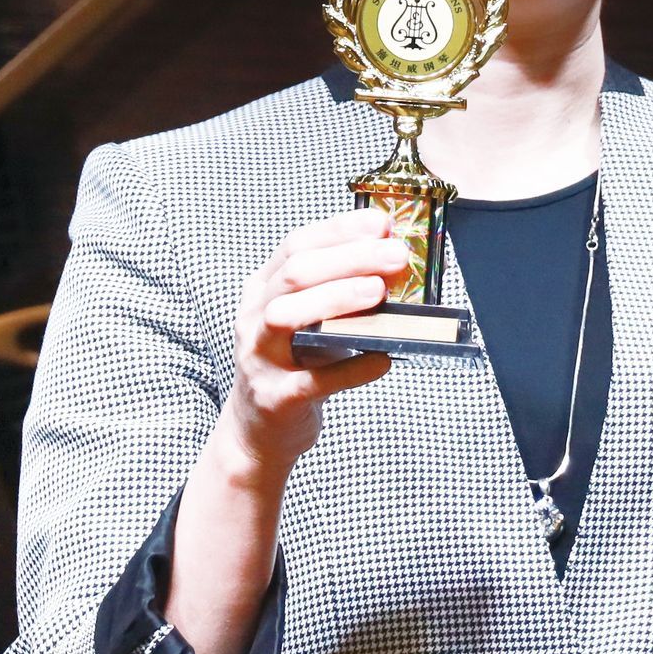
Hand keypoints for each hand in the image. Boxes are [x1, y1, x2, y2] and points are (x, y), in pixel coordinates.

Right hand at [215, 207, 400, 480]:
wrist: (260, 429)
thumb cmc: (298, 364)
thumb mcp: (312, 320)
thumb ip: (343, 291)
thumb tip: (398, 263)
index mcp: (263, 288)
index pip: (297, 245)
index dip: (340, 229)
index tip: (382, 223)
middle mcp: (254, 317)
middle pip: (295, 273)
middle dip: (349, 258)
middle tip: (396, 256)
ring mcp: (259, 357)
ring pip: (286, 316)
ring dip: (337, 298)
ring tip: (380, 292)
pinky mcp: (275, 398)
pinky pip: (314, 380)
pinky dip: (353, 367)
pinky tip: (384, 358)